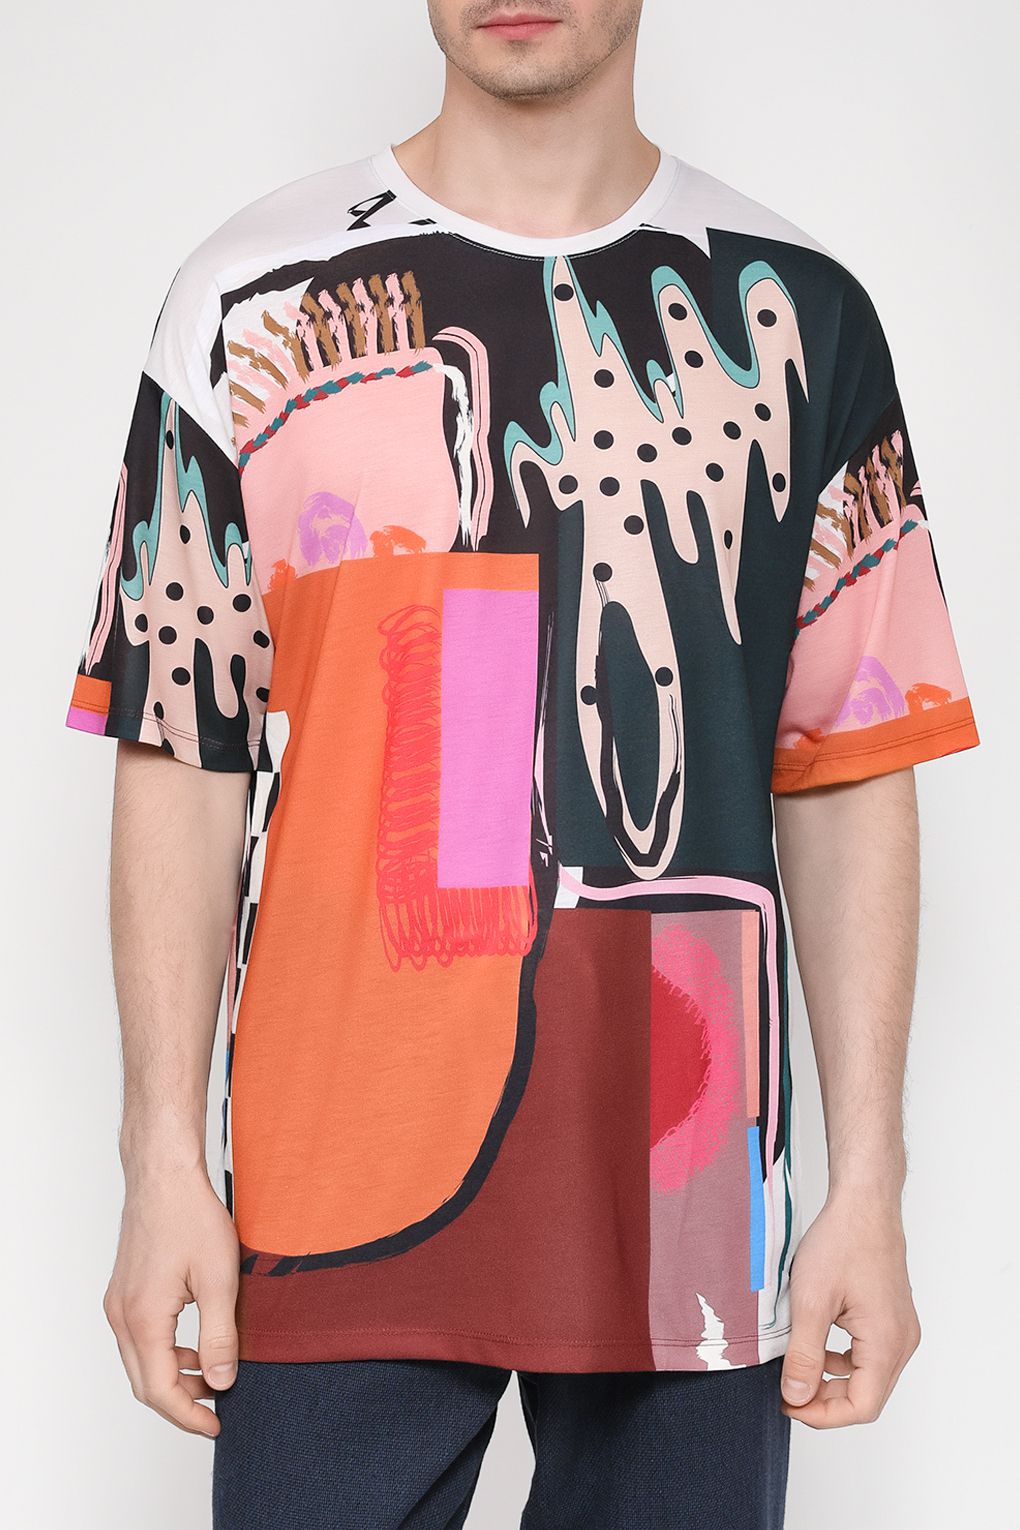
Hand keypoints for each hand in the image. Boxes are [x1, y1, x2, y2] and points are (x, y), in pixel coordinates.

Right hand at [103, 1165, 239, 1436]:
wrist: (164, 1175)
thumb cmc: (191, 1216)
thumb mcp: (218, 1279)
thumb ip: (220, 1336)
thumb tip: (221, 1381)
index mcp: (143, 1320)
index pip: (160, 1391)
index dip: (189, 1415)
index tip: (216, 1425)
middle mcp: (121, 1316)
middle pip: (145, 1383)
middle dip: (181, 1402)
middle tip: (217, 1408)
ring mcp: (119, 1303)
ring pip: (140, 1361)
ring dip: (173, 1377)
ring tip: (212, 1376)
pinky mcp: (125, 1291)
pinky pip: (139, 1338)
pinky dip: (165, 1352)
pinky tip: (194, 1345)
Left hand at [780, 1193, 920, 1427]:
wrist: (864, 1203)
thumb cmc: (841, 1241)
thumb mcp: (810, 1300)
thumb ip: (804, 1354)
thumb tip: (797, 1398)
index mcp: (887, 1342)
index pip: (861, 1406)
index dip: (822, 1415)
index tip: (788, 1404)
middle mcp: (902, 1341)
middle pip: (868, 1396)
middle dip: (825, 1401)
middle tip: (787, 1389)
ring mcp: (901, 1329)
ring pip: (869, 1377)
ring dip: (833, 1381)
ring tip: (797, 1367)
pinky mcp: (892, 1317)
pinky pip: (871, 1355)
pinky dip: (843, 1361)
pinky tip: (817, 1346)